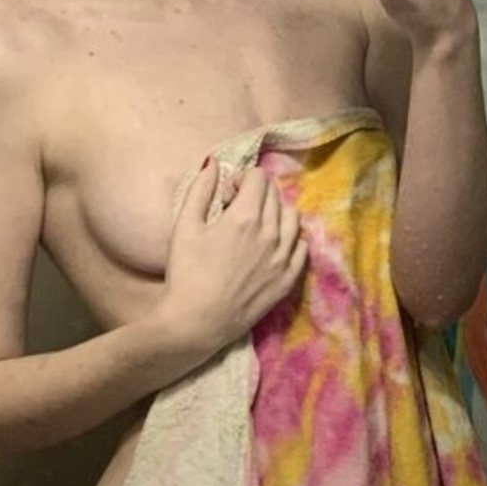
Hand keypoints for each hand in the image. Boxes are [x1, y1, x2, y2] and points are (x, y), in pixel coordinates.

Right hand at [162, 158, 307, 353]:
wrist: (196, 322)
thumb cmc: (186, 273)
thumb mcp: (185, 226)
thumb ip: (200, 190)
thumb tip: (213, 164)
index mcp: (246, 216)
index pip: (259, 177)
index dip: (241, 179)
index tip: (227, 195)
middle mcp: (272, 232)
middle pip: (275, 195)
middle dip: (256, 194)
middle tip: (236, 210)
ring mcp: (284, 257)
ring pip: (293, 217)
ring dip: (276, 212)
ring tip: (257, 226)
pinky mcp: (289, 279)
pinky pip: (302, 246)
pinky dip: (290, 238)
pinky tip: (272, 245)